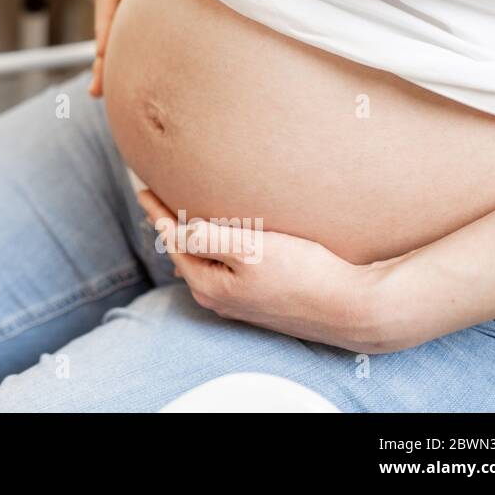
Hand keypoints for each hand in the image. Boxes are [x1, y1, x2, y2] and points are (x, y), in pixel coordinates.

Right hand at [89, 0, 168, 96]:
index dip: (105, 25)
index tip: (102, 55)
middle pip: (108, 19)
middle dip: (102, 56)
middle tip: (97, 92)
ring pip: (117, 24)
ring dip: (110, 56)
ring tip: (102, 91)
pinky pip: (131, 22)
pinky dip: (127, 44)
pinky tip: (129, 66)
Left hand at [135, 188, 411, 352]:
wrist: (353, 308)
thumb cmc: (304, 274)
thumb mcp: (251, 250)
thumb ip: (207, 238)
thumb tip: (174, 229)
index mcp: (208, 284)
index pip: (172, 240)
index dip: (157, 211)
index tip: (142, 187)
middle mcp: (218, 298)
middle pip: (184, 253)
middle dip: (170, 225)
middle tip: (157, 197)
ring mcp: (238, 302)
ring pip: (203, 263)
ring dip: (192, 238)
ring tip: (181, 216)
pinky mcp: (259, 301)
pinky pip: (223, 270)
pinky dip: (213, 250)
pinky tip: (219, 242)